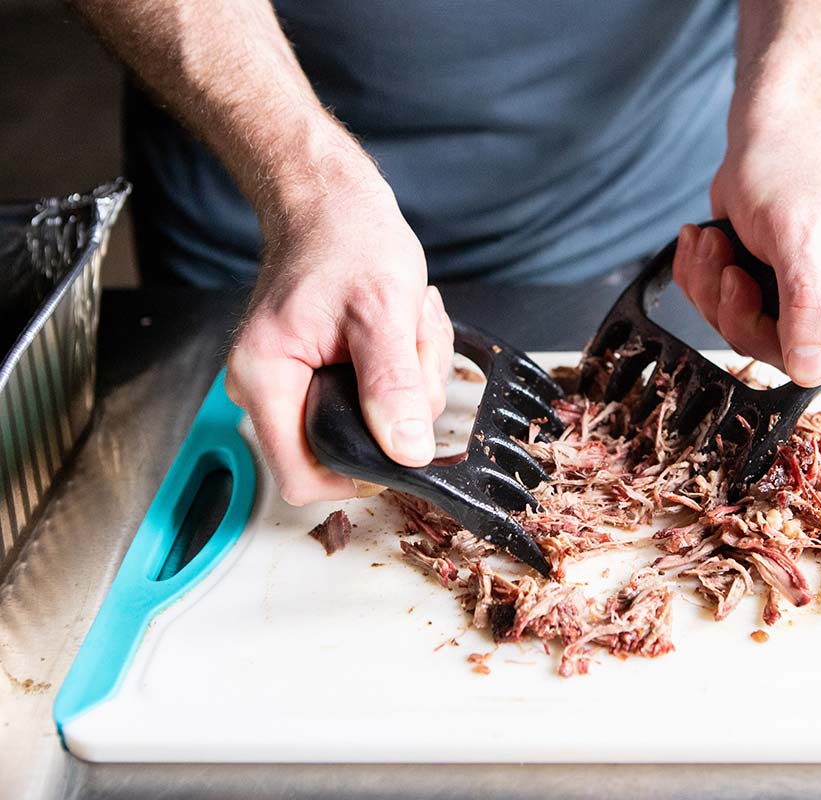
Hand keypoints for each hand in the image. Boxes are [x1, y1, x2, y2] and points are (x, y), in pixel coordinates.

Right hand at [226, 165, 452, 504]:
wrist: (329, 202)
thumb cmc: (346, 239)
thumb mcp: (384, 311)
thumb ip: (393, 386)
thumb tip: (407, 452)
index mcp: (265, 379)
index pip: (303, 478)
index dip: (359, 474)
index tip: (401, 437)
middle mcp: (266, 389)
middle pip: (346, 446)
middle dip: (398, 406)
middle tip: (411, 346)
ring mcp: (291, 383)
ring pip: (367, 421)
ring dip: (408, 380)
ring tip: (407, 326)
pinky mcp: (314, 373)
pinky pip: (369, 396)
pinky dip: (399, 368)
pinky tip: (400, 330)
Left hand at [673, 129, 820, 392]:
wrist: (765, 128)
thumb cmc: (792, 162)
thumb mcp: (799, 234)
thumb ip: (810, 305)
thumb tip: (813, 370)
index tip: (777, 332)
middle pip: (799, 360)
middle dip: (747, 320)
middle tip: (731, 273)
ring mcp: (814, 296)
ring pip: (756, 339)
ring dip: (717, 296)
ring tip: (714, 245)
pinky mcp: (774, 289)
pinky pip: (731, 315)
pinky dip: (706, 283)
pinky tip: (707, 243)